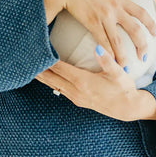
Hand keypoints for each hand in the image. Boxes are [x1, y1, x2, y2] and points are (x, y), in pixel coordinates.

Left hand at [35, 45, 155, 121]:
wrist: (128, 108)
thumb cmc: (124, 88)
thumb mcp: (118, 73)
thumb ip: (107, 60)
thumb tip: (98, 48)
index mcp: (83, 82)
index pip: (60, 69)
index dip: (49, 60)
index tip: (39, 50)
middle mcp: (76, 91)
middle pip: (52, 79)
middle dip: (40, 70)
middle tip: (27, 60)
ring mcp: (76, 97)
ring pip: (54, 86)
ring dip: (43, 77)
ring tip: (31, 69)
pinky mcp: (79, 100)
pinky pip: (61, 90)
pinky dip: (52, 83)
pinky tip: (48, 78)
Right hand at [41, 0, 155, 67]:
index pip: (141, 13)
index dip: (151, 24)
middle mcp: (116, 8)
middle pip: (136, 30)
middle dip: (142, 46)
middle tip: (144, 57)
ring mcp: (105, 16)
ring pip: (119, 41)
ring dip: (124, 56)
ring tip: (126, 68)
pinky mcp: (92, 22)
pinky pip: (103, 41)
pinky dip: (108, 53)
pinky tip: (110, 61)